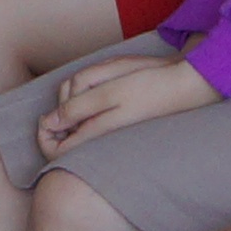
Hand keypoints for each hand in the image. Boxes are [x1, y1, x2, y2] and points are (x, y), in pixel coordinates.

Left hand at [33, 47, 216, 160]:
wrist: (187, 83)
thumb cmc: (151, 86)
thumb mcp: (109, 93)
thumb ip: (76, 110)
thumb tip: (47, 124)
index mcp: (97, 135)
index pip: (54, 152)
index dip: (42, 135)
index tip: (46, 116)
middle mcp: (102, 134)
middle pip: (62, 126)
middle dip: (62, 102)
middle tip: (83, 86)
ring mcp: (110, 125)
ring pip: (76, 111)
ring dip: (78, 91)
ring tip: (102, 78)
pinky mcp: (119, 115)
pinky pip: (92, 106)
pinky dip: (90, 90)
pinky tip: (109, 79)